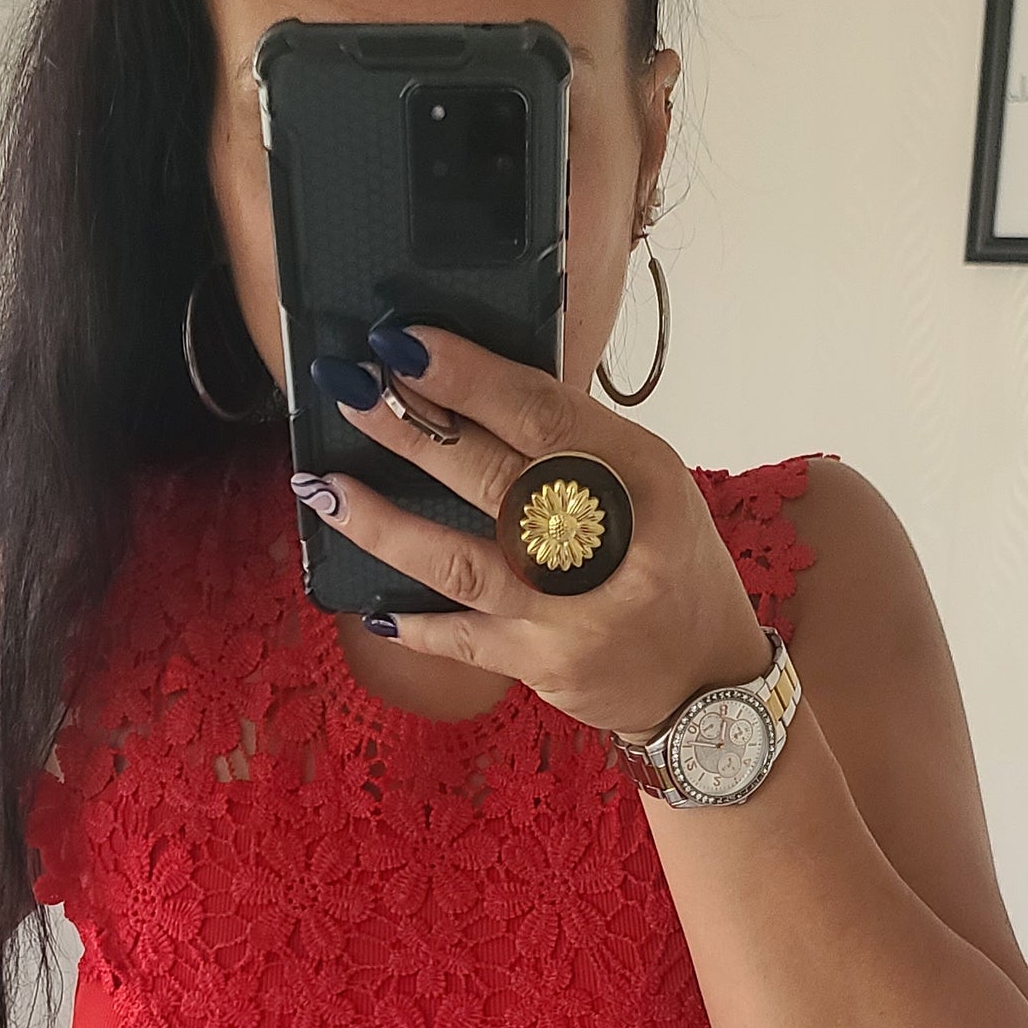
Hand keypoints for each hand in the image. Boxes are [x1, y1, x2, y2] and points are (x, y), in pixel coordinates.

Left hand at [300, 322, 769, 737]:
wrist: (703, 682)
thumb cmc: (666, 566)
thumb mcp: (648, 487)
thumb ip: (575, 447)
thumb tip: (468, 393)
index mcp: (642, 477)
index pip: (545, 413)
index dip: (469, 376)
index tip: (405, 344)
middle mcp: (612, 543)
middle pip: (494, 478)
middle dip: (413, 431)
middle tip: (352, 391)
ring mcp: (572, 613)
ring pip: (461, 562)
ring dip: (385, 523)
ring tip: (324, 487)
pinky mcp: (542, 666)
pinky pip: (460, 638)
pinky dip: (412, 621)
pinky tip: (366, 600)